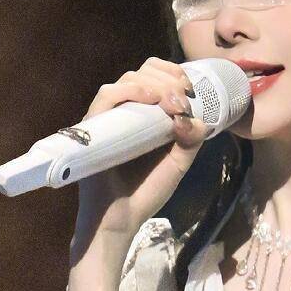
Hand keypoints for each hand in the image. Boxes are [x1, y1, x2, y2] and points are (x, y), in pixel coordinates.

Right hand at [73, 57, 210, 238]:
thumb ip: (191, 141)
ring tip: (171, 101)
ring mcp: (109, 117)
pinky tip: (150, 99)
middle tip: (184, 96)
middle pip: (144, 71)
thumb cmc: (146, 191)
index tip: (190, 89)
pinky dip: (130, 90)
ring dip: (155, 83)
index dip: (174, 74)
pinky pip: (107, 96)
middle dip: (170, 77)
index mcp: (146, 115)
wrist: (121, 218)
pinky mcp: (93, 126)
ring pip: (128, 78)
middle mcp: (126, 111)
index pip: (156, 77)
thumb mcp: (178, 164)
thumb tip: (197, 118)